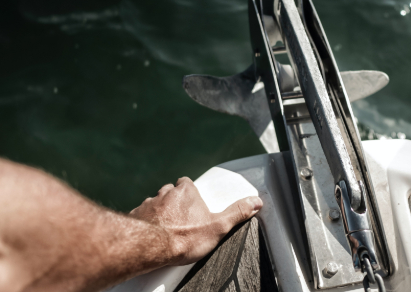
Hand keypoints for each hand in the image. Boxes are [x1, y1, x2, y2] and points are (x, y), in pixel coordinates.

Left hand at [129, 177, 262, 265]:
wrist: (148, 247)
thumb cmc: (183, 237)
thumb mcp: (218, 227)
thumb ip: (236, 213)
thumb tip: (255, 202)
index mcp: (186, 191)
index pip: (187, 183)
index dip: (189, 192)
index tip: (193, 203)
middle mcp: (165, 193)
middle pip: (169, 192)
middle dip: (173, 202)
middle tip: (180, 219)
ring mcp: (147, 204)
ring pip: (154, 204)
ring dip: (158, 213)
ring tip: (165, 229)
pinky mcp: (134, 216)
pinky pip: (140, 217)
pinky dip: (145, 223)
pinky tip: (149, 235)